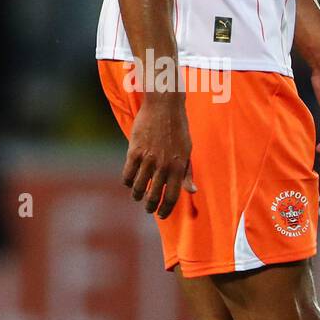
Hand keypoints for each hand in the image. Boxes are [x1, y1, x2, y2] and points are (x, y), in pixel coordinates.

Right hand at [122, 94, 195, 216]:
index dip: (166, 209)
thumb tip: (192, 191)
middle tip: (149, 209)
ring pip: (138, 187)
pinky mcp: (134, 151)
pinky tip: (130, 182)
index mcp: (179, 166)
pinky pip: (127, 174)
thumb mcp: (187, 150)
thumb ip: (187, 172)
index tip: (162, 214)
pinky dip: (127, 182)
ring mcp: (148, 159)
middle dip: (151, 206)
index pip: (173, 196)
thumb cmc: (177, 128)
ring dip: (137, 195)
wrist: (164, 105)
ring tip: (138, 196)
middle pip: (154, 196)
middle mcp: (163, 165)